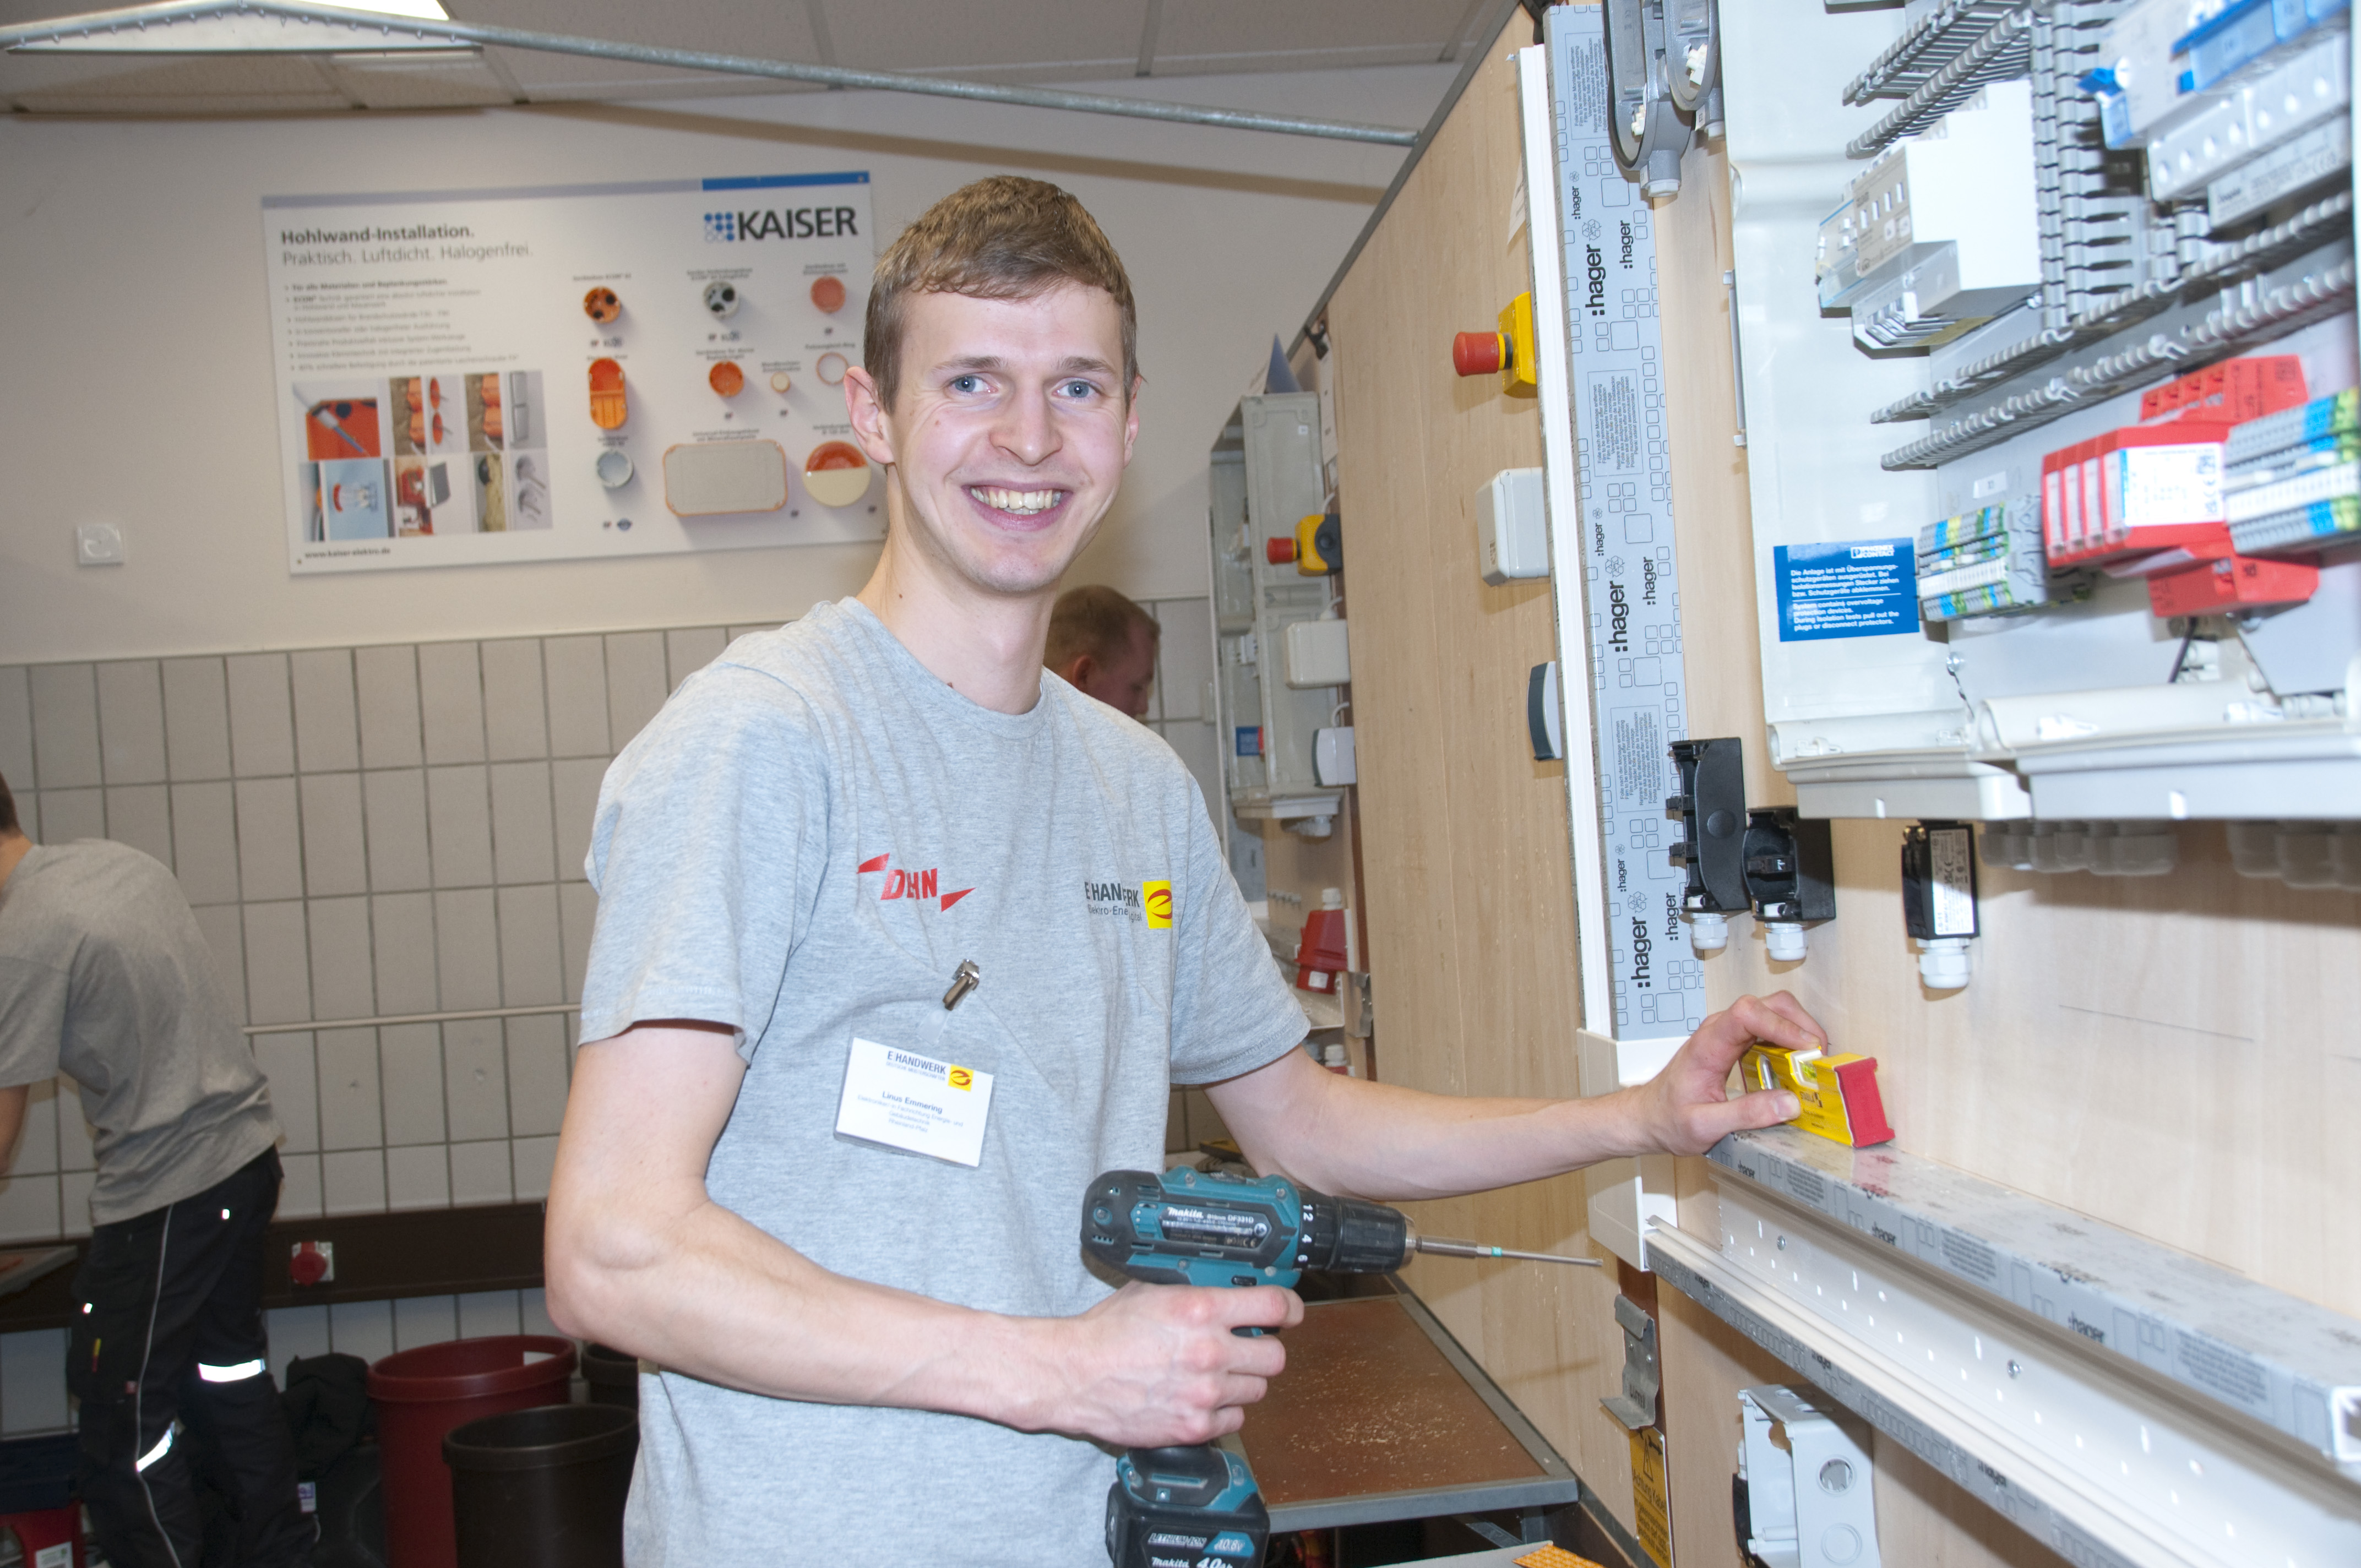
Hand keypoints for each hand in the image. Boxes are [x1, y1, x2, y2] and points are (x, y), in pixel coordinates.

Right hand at [1036, 1281, 1302, 1447]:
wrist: (1074, 1375)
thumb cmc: (1106, 1332)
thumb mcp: (1151, 1290)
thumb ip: (1194, 1290)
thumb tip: (1227, 1285)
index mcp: (1201, 1310)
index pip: (1274, 1306)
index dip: (1290, 1308)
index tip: (1289, 1312)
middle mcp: (1209, 1352)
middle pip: (1275, 1356)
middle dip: (1264, 1349)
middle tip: (1247, 1347)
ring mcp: (1204, 1393)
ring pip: (1257, 1390)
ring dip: (1242, 1381)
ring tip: (1215, 1375)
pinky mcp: (1193, 1427)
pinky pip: (1234, 1421)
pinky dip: (1223, 1411)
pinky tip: (1201, 1399)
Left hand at [1628, 992, 1826, 1155]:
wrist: (1649, 1116)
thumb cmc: (1668, 1118)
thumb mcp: (1704, 1126)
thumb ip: (1746, 1115)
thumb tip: (1789, 1104)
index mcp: (1707, 1046)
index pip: (1746, 1015)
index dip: (1781, 1025)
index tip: (1806, 1047)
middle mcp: (1718, 1031)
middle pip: (1767, 1005)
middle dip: (1800, 1023)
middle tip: (1818, 1055)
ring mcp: (1727, 1034)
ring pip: (1771, 1012)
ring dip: (1798, 1030)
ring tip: (1813, 1061)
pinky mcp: (1735, 1043)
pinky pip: (1768, 1029)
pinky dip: (1790, 1040)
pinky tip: (1798, 1063)